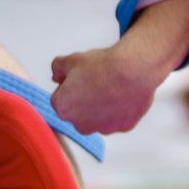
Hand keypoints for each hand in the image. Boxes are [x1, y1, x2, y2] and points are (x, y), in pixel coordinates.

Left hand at [52, 41, 166, 134]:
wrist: (132, 70)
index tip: (82, 77)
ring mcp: (102, 128)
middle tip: (97, 81)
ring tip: (112, 87)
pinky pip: (117, 119)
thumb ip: (57, 68)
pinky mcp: (122, 128)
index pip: (61, 97)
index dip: (71, 85)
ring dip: (101, 107)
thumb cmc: (102, 66)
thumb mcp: (72, 59)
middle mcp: (79, 124)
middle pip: (78, 111)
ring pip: (98, 118)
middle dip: (84, 100)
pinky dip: (119, 109)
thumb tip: (56, 75)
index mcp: (62, 108)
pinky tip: (123, 94)